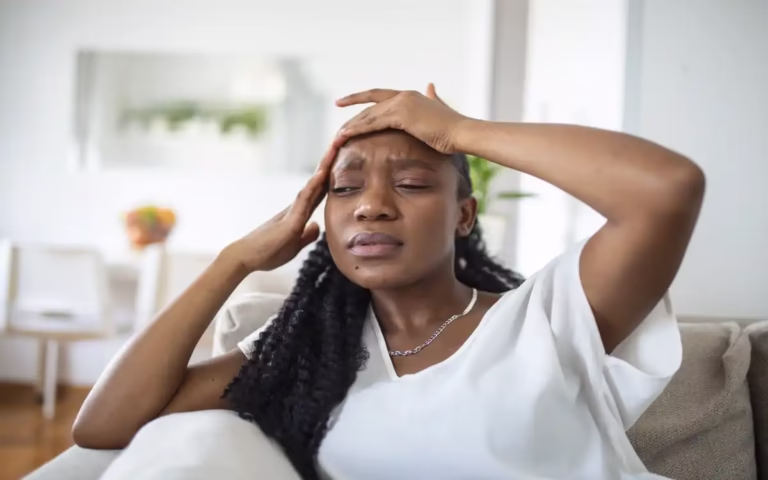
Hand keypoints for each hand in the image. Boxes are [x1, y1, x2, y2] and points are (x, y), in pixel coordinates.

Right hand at [227, 146, 334, 272]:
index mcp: (299, 213)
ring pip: (312, 185)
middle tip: (341, 140)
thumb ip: (305, 235)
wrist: (245, 258)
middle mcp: (295, 207)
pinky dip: (313, 186)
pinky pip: (303, 201)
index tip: (341, 159)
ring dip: (324, 167)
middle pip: (317, 182)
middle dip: (330, 162)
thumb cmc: (266, 252)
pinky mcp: (289, 223)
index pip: (319, 191)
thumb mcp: (294, 245)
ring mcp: (292, 212)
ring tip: (335, 147)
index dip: (331, 176)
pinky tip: (322, 174)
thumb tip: (316, 226)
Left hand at [334, 84, 469, 153]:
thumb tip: (432, 86)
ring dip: (351, 126)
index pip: (378, 96)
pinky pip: (373, 123)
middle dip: (352, 117)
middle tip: (337, 128)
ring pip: (369, 115)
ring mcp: (401, 104)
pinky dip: (358, 130)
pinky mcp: (401, 115)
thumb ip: (434, 98)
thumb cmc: (452, 129)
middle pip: (370, 107)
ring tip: (337, 136)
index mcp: (409, 96)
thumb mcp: (439, 109)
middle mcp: (403, 96)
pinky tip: (346, 136)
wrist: (462, 133)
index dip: (360, 98)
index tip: (343, 101)